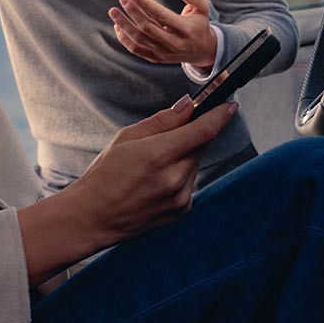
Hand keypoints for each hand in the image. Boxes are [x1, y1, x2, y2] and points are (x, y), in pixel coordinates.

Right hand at [15, 94, 238, 281]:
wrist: (93, 217)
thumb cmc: (104, 174)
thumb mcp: (127, 137)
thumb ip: (163, 121)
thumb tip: (188, 105)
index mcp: (159, 156)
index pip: (203, 130)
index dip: (220, 115)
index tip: (230, 105)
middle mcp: (175, 179)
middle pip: (201, 145)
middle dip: (192, 134)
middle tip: (168, 135)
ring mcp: (181, 197)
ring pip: (195, 163)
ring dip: (183, 156)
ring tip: (153, 164)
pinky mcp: (182, 210)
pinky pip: (190, 182)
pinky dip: (179, 174)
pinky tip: (155, 180)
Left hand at [109, 0, 215, 66]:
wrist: (203, 51)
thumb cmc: (199, 24)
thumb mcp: (202, 8)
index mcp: (185, 29)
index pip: (161, 15)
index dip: (145, 4)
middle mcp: (174, 43)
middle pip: (147, 27)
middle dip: (133, 12)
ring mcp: (164, 53)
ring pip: (139, 39)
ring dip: (124, 25)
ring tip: (113, 11)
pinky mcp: (157, 58)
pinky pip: (137, 50)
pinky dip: (125, 39)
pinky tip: (118, 26)